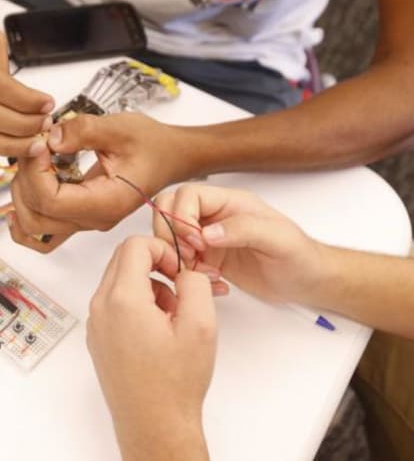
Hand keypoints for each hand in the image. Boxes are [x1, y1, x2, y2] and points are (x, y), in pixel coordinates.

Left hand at [8, 112, 197, 251]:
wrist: (171, 157)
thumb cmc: (153, 145)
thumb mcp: (121, 127)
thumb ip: (83, 130)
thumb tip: (50, 138)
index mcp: (107, 202)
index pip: (52, 201)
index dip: (35, 172)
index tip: (38, 144)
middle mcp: (94, 219)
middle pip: (36, 218)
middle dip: (24, 181)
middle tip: (34, 149)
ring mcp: (85, 221)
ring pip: (33, 227)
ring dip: (22, 194)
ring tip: (34, 162)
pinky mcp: (79, 215)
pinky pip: (42, 229)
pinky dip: (25, 213)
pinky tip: (26, 187)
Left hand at [87, 236, 213, 460]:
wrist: (154, 425)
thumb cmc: (175, 382)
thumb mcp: (200, 324)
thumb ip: (194, 283)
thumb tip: (184, 270)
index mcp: (122, 298)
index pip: (135, 245)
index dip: (163, 249)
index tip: (180, 271)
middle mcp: (101, 307)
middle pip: (123, 259)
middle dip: (155, 265)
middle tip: (181, 288)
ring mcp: (96, 323)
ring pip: (118, 280)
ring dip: (148, 286)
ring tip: (174, 315)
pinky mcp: (98, 337)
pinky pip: (114, 303)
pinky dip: (137, 303)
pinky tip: (159, 329)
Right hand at [154, 184, 325, 303]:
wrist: (307, 282)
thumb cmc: (300, 257)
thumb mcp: (278, 239)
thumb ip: (244, 229)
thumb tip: (206, 232)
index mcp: (230, 202)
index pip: (188, 195)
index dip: (182, 216)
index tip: (197, 242)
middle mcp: (215, 215)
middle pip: (170, 209)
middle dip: (171, 234)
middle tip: (189, 257)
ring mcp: (208, 236)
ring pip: (171, 234)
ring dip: (177, 255)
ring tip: (201, 272)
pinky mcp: (207, 258)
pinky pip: (181, 259)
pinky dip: (187, 273)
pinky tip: (213, 283)